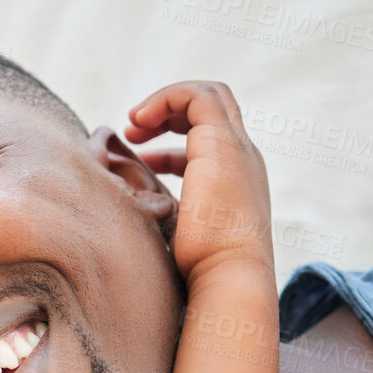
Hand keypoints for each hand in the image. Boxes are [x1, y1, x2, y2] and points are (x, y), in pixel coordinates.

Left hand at [125, 81, 271, 284]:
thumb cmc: (200, 269)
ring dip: (164, 102)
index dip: (171, 141)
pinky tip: (136, 122)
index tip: (140, 157)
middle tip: (132, 130)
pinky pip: (196, 97)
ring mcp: (235, 147)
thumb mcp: (182, 234)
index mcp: (236, 178)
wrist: (228, 276)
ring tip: (130, 125)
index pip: (208, 140)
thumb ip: (166, 214)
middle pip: (214, 107)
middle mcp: (242, 157)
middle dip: (170, 111)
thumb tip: (133, 215)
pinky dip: (165, 99)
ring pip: (208, 95)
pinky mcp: (220, 144)